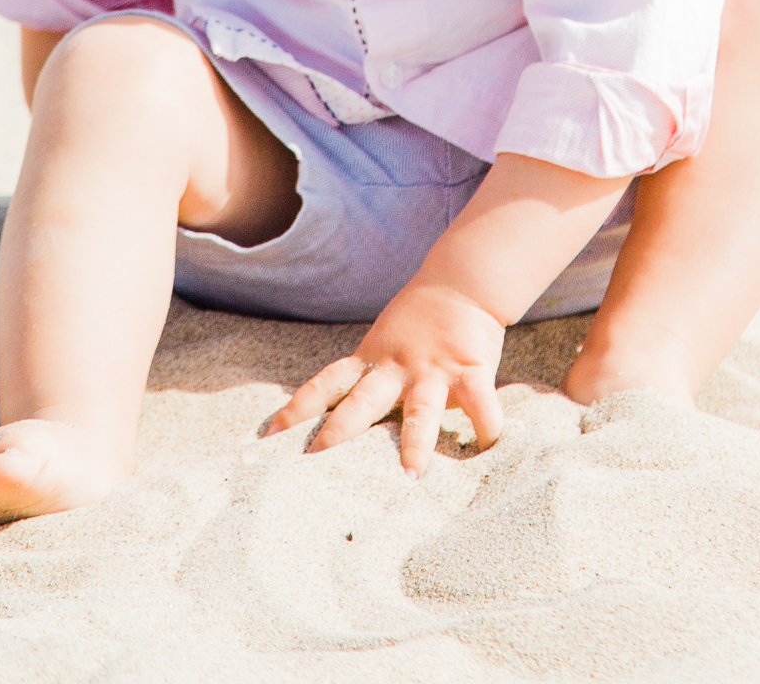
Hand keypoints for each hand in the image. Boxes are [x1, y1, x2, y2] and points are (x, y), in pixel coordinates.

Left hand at [266, 278, 505, 476]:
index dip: (298, 408)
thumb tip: (344, 426)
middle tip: (316, 461)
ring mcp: (433, 369)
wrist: (461, 282)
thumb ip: (371, 380)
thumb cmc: (420, 321)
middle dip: (338, 432)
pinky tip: (488, 447)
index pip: (326, 384)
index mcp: (372, 360)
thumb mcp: (384, 345)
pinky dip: (486, 426)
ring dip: (414, 444)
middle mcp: (397, 367)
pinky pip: (480, 402)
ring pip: (420, 411)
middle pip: (361, 402)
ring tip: (410, 477)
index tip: (271, 435)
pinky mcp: (471, 368)